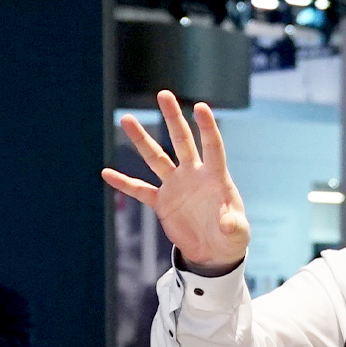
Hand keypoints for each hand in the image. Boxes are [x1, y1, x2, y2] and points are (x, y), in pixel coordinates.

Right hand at [102, 90, 249, 271]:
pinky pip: (140, 190)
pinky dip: (124, 183)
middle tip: (164, 94)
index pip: (212, 147)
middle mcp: (193, 175)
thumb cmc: (231, 239)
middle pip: (181, 141)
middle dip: (173, 118)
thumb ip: (233, 225)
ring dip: (142, 140)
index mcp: (215, 177)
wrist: (214, 252)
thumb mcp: (237, 233)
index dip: (206, 127)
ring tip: (127, 119)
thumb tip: (227, 223)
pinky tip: (107, 173)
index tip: (200, 106)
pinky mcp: (162, 202)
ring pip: (155, 158)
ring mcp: (175, 186)